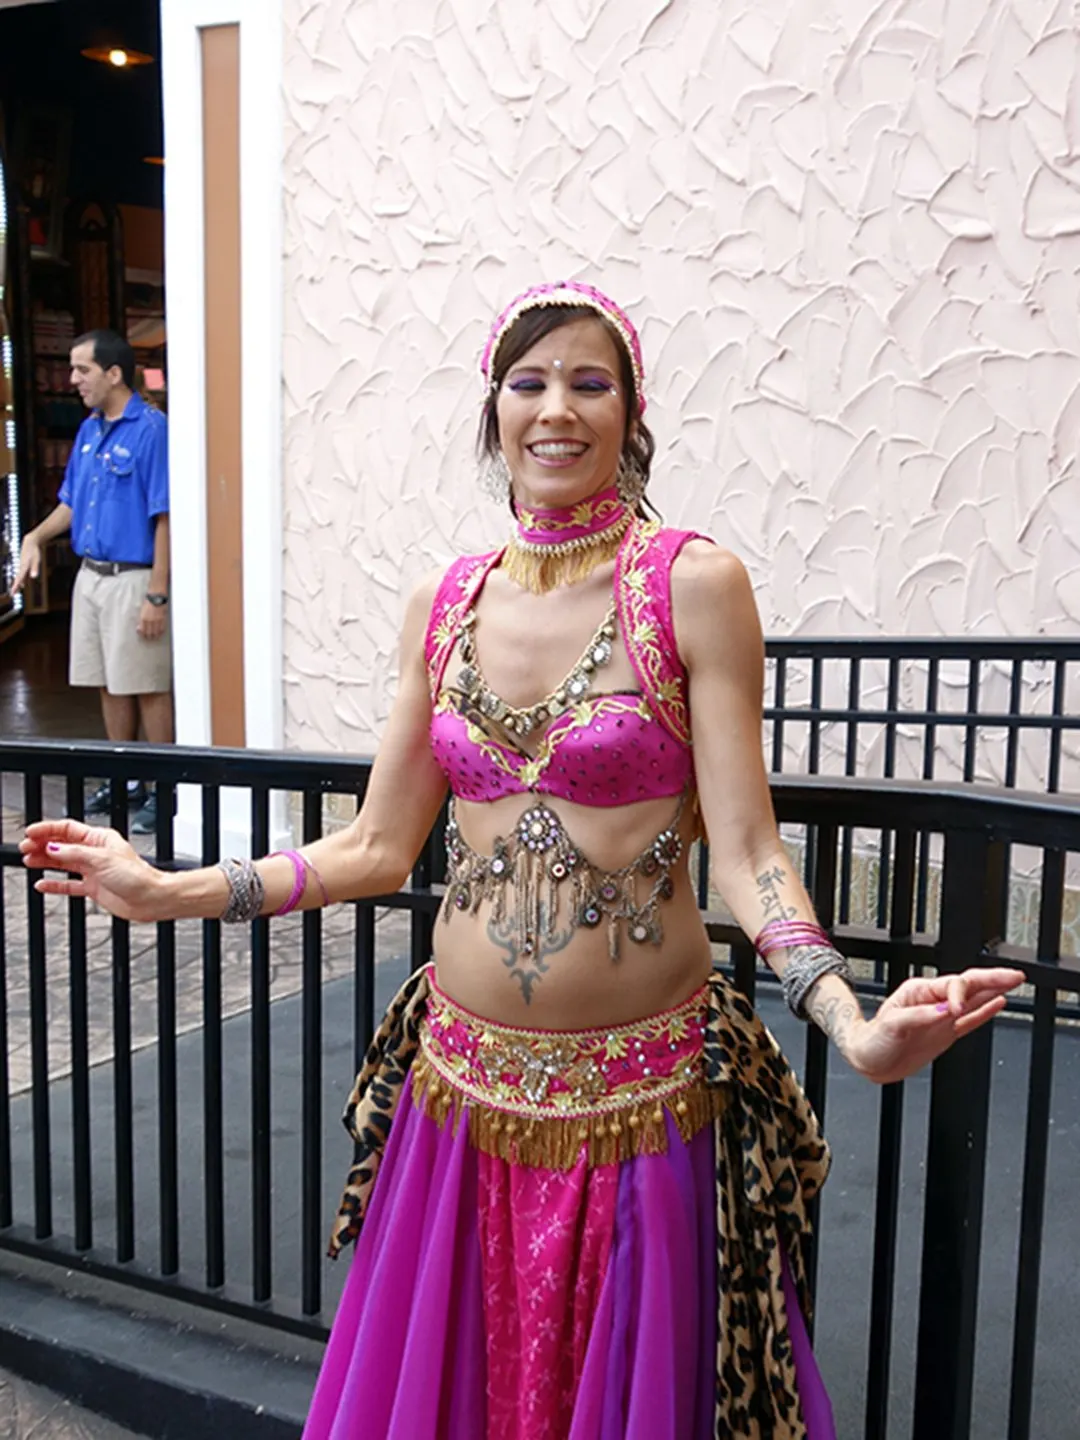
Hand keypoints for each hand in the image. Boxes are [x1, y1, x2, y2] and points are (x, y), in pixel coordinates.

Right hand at [12, 534, 41, 594]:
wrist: (30, 542)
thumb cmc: (34, 551)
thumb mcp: (36, 559)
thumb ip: (35, 568)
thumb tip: (33, 576)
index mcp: (24, 566)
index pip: (19, 578)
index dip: (16, 585)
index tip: (13, 591)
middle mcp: (21, 567)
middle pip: (18, 578)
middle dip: (15, 586)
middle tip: (12, 594)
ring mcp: (22, 566)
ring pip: (19, 577)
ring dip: (17, 584)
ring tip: (16, 591)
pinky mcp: (24, 565)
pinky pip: (22, 574)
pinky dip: (21, 580)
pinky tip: (23, 584)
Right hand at [20, 819, 170, 921]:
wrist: (150, 898)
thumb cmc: (137, 876)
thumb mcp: (102, 859)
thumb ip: (75, 854)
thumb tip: (53, 847)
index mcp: (100, 839)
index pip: (68, 829)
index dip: (48, 830)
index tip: (30, 833)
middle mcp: (95, 853)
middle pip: (62, 845)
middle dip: (42, 845)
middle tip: (24, 848)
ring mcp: (93, 871)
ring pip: (63, 863)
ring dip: (45, 861)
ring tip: (28, 861)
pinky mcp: (93, 887)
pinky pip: (68, 884)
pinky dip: (55, 884)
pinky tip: (42, 883)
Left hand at [137, 599, 166, 639]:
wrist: (156, 597)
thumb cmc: (148, 602)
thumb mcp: (142, 611)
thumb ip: (142, 619)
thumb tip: (141, 626)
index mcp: (143, 618)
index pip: (142, 630)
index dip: (142, 634)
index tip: (143, 635)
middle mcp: (150, 621)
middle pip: (149, 633)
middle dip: (148, 637)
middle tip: (149, 638)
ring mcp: (157, 620)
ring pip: (156, 632)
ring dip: (155, 636)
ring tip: (155, 637)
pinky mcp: (163, 619)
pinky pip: (162, 629)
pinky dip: (160, 632)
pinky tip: (160, 633)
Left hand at [842, 967, 1024, 1084]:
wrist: (868, 1059)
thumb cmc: (873, 1040)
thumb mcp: (891, 1026)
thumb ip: (919, 1017)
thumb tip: (946, 1011)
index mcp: (919, 993)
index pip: (951, 986)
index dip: (961, 995)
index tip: (958, 1010)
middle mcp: (933, 1001)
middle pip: (969, 985)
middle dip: (992, 979)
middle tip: (1014, 975)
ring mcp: (942, 1017)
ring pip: (974, 999)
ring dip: (994, 989)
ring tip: (1014, 981)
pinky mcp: (946, 1032)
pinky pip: (971, 1019)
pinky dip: (985, 1011)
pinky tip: (999, 1002)